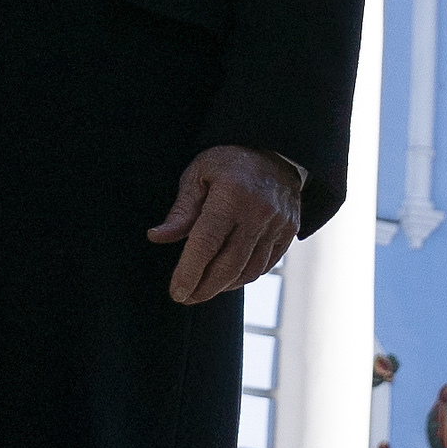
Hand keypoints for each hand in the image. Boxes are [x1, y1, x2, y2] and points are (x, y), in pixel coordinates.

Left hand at [145, 145, 300, 303]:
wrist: (276, 150)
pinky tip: (228, 278)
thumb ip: (181, 210)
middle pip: (229, 265)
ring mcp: (278, 224)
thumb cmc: (229, 161)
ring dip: (224, 286)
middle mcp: (259, 212)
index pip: (206, 243)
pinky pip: (265, 266)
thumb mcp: (198, 174)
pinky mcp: (290, 231)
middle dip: (204, 288)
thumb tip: (156, 237)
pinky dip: (244, 277)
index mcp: (231, 195)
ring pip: (248, 270)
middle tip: (186, 297)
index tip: (177, 292)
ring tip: (204, 289)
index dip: (190, 272)